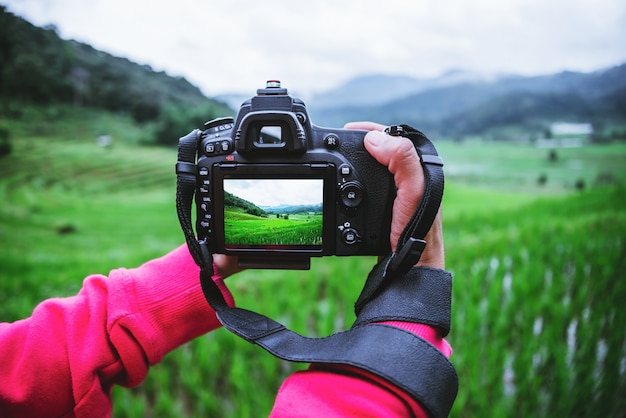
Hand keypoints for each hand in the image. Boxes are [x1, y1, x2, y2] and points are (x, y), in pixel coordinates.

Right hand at [344, 122, 444, 268]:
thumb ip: (401, 159)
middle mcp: (407, 176)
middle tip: (338, 143)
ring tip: (338, 158)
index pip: (394, 136)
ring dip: (354, 162)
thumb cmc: (417, 229)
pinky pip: (365, 185)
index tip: (349, 130)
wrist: (409, 264)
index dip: (371, 129)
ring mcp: (395, 192)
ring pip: (371, 167)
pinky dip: (352, 181)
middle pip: (381, 149)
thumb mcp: (414, 189)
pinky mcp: (384, 205)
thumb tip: (374, 139)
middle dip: (360, 143)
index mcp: (417, 166)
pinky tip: (343, 184)